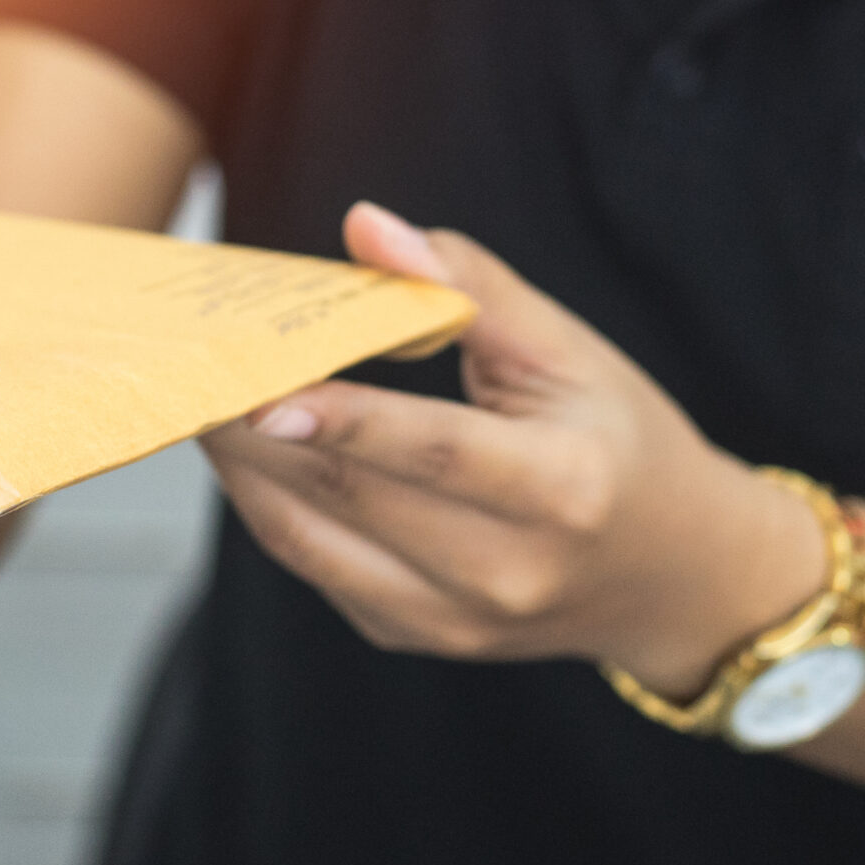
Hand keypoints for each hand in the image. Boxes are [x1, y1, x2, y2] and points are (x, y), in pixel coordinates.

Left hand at [202, 203, 825, 697]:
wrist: (673, 576)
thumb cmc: (617, 440)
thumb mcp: (568, 351)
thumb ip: (466, 286)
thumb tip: (367, 226)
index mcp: (564, 488)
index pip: (433, 452)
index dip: (342, 422)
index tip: (259, 391)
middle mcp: (509, 570)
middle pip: (352, 496)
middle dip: (256, 430)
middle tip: (191, 366)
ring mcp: (457, 620)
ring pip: (311, 540)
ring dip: (243, 469)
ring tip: (200, 400)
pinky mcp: (414, 637)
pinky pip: (316, 566)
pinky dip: (271, 505)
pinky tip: (246, 450)